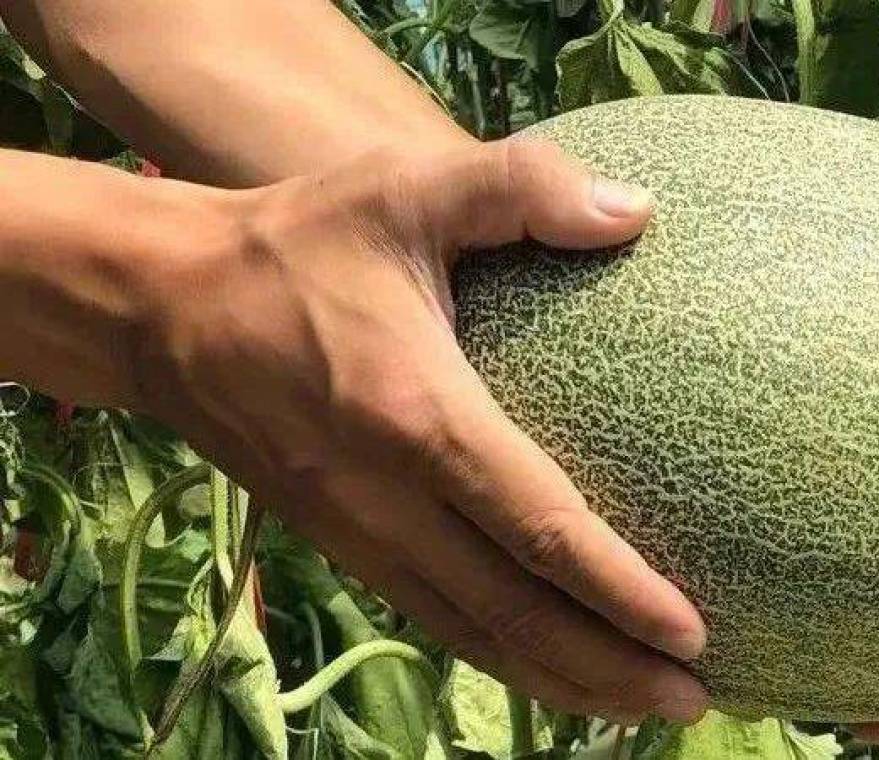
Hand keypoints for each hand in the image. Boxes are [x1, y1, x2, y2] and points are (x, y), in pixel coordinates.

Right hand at [126, 139, 708, 724]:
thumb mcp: (403, 186)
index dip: (619, 590)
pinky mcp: (341, 543)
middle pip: (515, 614)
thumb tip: (638, 211)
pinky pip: (434, 619)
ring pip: (474, 636)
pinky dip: (502, 658)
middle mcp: (386, 498)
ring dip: (562, 681)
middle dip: (610, 668)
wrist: (159, 304)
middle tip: (695, 702)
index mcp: (416, 415)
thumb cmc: (294, 241)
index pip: (539, 527)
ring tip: (642, 706)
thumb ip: (521, 186)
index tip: (693, 632)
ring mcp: (358, 532)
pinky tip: (549, 667)